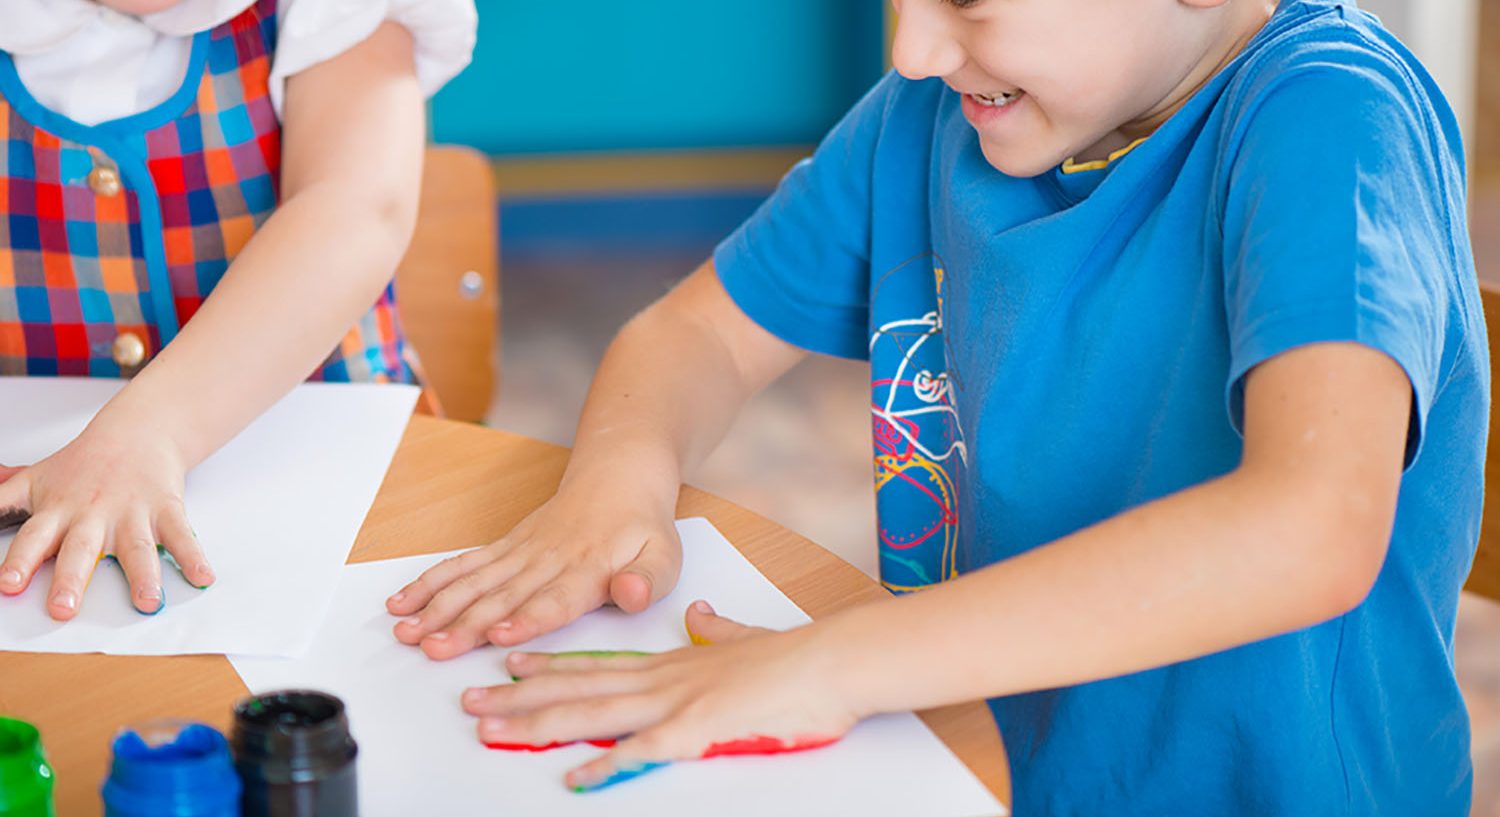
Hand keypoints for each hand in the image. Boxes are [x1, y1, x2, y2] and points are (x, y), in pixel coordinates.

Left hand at [0, 425, 214, 618]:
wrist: (138, 431)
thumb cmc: (83, 464)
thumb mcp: (37, 479)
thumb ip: (4, 498)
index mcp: (57, 510)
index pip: (33, 537)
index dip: (19, 562)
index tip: (8, 586)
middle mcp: (93, 515)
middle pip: (80, 549)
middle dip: (72, 579)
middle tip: (64, 608)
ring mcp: (131, 513)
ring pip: (135, 548)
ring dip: (143, 576)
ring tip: (146, 602)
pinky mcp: (166, 510)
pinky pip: (182, 536)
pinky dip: (194, 557)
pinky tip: (203, 577)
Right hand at [386, 469, 682, 659]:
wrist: (618, 475)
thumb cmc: (642, 527)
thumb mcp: (664, 556)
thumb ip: (647, 580)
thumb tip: (632, 594)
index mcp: (587, 569)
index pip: (554, 599)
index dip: (526, 619)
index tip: (497, 636)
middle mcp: (547, 561)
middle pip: (501, 596)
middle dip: (463, 624)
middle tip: (432, 648)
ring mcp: (520, 553)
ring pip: (473, 581)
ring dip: (437, 607)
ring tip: (406, 632)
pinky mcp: (504, 548)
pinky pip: (463, 565)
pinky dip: (431, 582)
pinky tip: (402, 603)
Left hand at [461, 601, 860, 791]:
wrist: (832, 661)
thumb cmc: (796, 660)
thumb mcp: (746, 640)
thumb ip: (720, 632)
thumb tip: (704, 617)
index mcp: (673, 664)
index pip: (597, 664)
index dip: (550, 668)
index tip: (510, 667)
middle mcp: (664, 680)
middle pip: (578, 689)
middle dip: (519, 699)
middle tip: (470, 702)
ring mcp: (677, 703)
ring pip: (593, 714)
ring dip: (538, 723)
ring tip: (494, 730)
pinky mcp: (698, 730)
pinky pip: (643, 752)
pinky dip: (607, 765)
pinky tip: (576, 779)